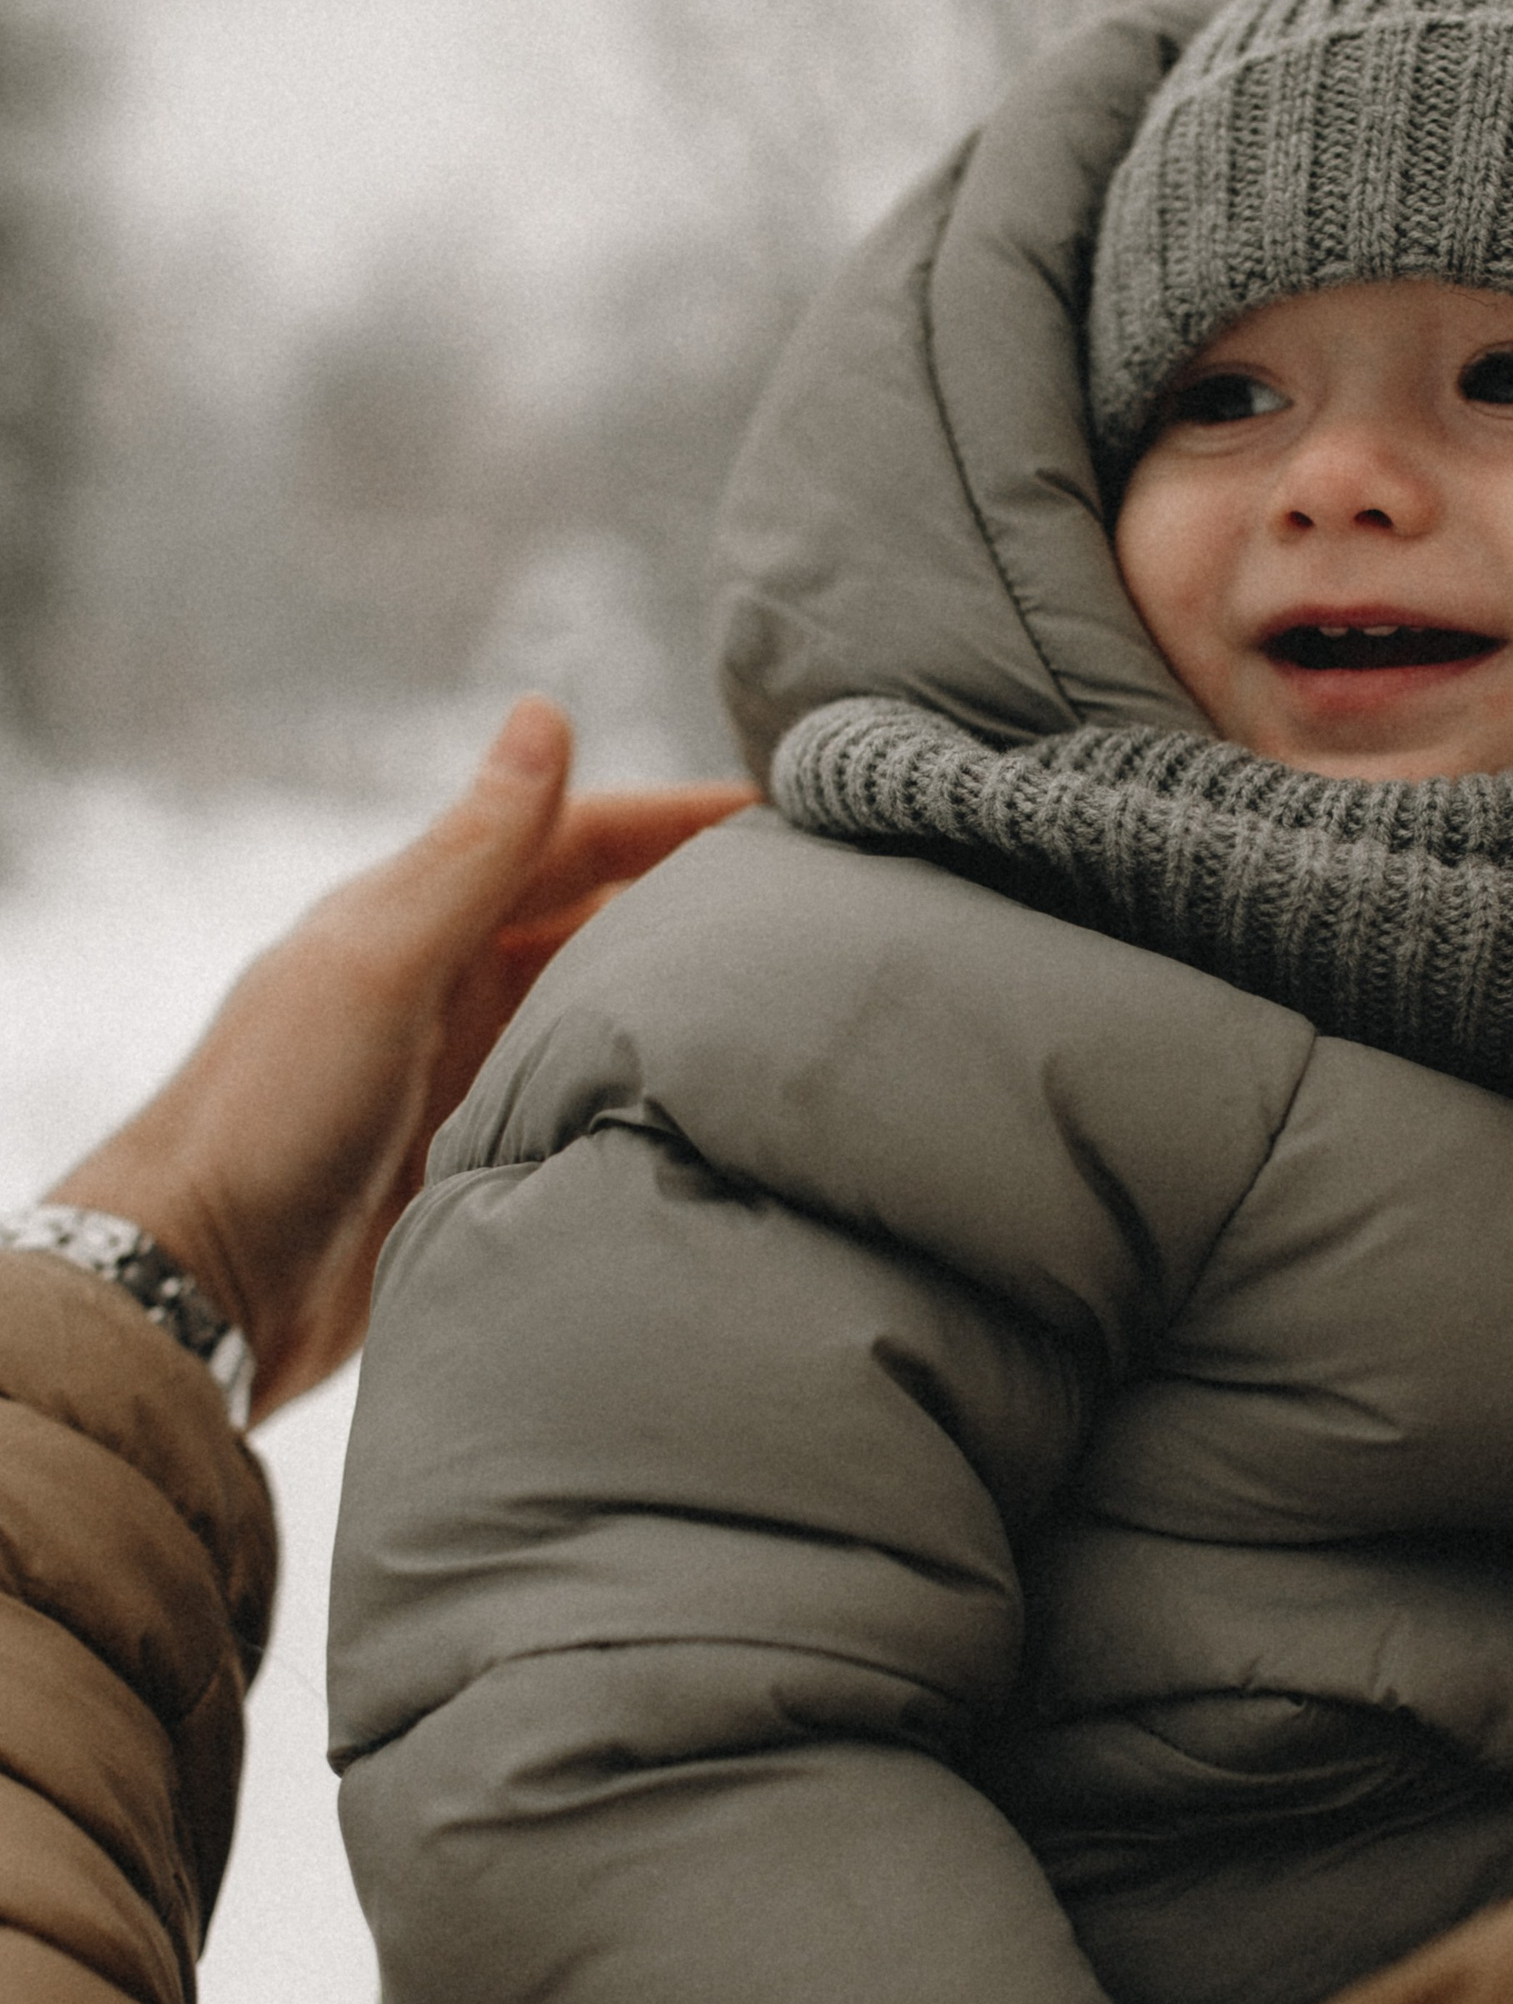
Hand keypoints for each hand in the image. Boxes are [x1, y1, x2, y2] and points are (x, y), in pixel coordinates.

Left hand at [46, 699, 752, 1418]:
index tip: (789, 809)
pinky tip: (719, 1102)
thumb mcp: (379, 968)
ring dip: (684, 996)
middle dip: (700, 900)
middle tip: (824, 906)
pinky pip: (588, 1100)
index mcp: (423, 918)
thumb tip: (545, 710)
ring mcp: (467, 1074)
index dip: (677, 817)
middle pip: (601, 919)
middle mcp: (452, 986)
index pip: (575, 838)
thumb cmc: (269, 1116)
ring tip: (798, 1000)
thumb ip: (473, 853)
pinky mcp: (480, 1159)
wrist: (197, 1292)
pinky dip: (650, 1086)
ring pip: (603, 1010)